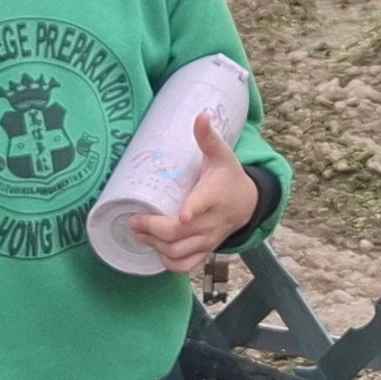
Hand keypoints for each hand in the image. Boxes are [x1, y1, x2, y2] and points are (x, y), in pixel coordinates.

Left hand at [144, 120, 259, 275]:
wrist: (248, 204)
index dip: (192, 210)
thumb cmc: (228, 177)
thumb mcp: (222, 155)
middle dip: (153, 229)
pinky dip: (169, 263)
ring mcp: (208, 239)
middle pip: (180, 233)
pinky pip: (186, 265)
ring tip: (139, 233)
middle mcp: (212, 221)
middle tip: (133, 220)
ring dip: (156, 245)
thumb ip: (208, 137)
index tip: (180, 215)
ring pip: (179, 251)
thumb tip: (201, 114)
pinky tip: (156, 250)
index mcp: (215, 195)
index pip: (204, 204)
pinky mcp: (205, 250)